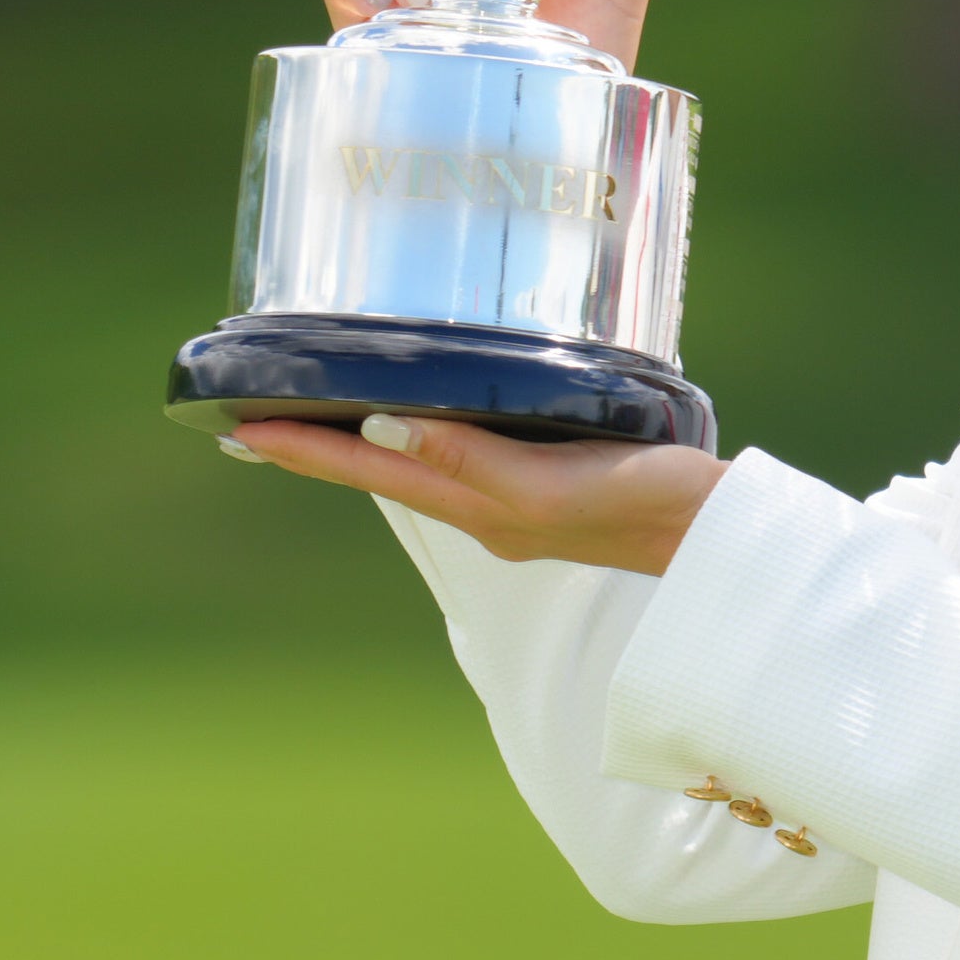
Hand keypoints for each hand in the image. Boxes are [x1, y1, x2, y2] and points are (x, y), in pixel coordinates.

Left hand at [232, 412, 724, 575]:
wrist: (719, 537)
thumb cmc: (649, 503)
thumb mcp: (553, 482)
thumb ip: (470, 456)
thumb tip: (382, 425)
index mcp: (480, 508)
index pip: (371, 469)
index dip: (304, 449)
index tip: (240, 428)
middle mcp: (486, 509)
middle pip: (381, 471)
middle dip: (314, 448)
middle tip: (251, 425)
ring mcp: (516, 502)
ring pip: (416, 466)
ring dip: (360, 445)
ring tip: (314, 422)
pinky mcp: (550, 484)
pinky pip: (461, 458)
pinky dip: (421, 437)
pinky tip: (424, 423)